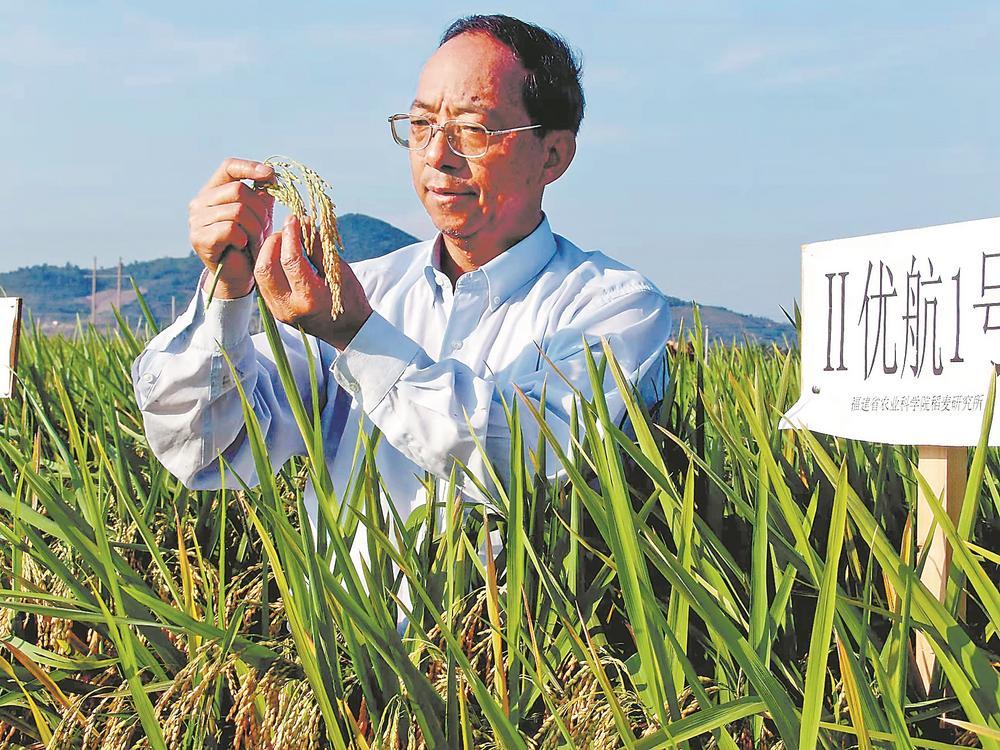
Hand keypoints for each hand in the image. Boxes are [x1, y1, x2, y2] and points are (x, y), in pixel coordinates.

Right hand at [188, 157, 274, 298]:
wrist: (240, 274)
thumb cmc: (251, 242)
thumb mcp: (260, 214)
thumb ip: (262, 194)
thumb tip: (270, 174)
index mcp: (214, 191)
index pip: (229, 166)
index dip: (250, 167)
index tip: (271, 175)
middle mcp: (200, 202)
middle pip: (239, 190)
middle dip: (260, 211)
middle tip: (265, 229)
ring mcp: (196, 220)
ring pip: (237, 211)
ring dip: (255, 228)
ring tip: (255, 241)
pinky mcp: (199, 238)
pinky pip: (230, 229)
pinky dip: (244, 239)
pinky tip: (243, 247)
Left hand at [255, 215, 372, 349]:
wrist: (348, 332)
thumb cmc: (349, 300)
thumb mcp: (339, 272)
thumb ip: (319, 248)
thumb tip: (304, 224)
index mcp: (310, 298)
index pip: (291, 260)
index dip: (291, 235)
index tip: (295, 220)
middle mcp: (290, 307)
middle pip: (266, 268)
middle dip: (273, 242)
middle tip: (287, 231)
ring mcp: (279, 312)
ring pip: (260, 275)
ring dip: (268, 253)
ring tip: (283, 242)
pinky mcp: (275, 311)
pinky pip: (264, 283)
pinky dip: (269, 265)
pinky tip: (280, 257)